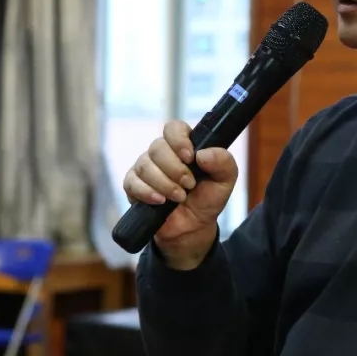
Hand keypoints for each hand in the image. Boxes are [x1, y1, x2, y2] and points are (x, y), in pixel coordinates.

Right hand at [123, 120, 238, 269]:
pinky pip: (131, 182)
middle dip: (175, 169)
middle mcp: (162, 153)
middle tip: (189, 185)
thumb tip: (202, 154)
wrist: (193, 227)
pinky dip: (147, 192)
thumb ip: (223, 162)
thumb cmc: (208, 198)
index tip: (190, 157)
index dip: (179, 140)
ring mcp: (146, 168)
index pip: (173, 128)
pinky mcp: (133, 186)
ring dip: (164, 183)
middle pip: (157, 147)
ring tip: (179, 197)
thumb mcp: (225, 180)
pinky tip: (160, 201)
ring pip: (144, 165)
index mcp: (184, 145)